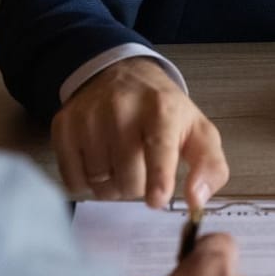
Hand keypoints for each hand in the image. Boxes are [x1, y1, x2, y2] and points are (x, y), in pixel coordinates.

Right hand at [53, 57, 229, 210]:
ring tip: (120, 164)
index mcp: (162, 108)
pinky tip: (98, 163)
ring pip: (99, 182)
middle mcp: (122, 107)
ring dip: (112, 186)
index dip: (158, 177)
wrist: (122, 75)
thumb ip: (210, 168)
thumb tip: (197, 201)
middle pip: (128, 178)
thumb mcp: (198, 132)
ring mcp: (89, 115)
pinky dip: (86, 183)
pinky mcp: (64, 125)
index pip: (159, 146)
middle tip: (141, 168)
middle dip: (137, 186)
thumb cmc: (164, 111)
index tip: (157, 200)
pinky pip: (72, 179)